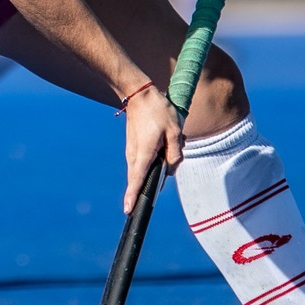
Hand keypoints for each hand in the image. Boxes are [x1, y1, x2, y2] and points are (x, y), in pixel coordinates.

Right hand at [122, 86, 182, 214]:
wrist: (139, 93)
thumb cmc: (158, 110)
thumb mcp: (174, 131)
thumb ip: (175, 154)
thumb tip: (170, 171)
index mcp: (144, 153)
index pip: (137, 180)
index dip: (134, 197)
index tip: (129, 211)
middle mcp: (134, 155)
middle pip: (138, 180)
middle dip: (145, 189)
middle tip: (148, 195)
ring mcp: (131, 151)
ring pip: (141, 171)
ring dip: (153, 170)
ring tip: (166, 147)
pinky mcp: (133, 147)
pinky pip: (141, 163)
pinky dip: (150, 164)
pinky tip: (163, 146)